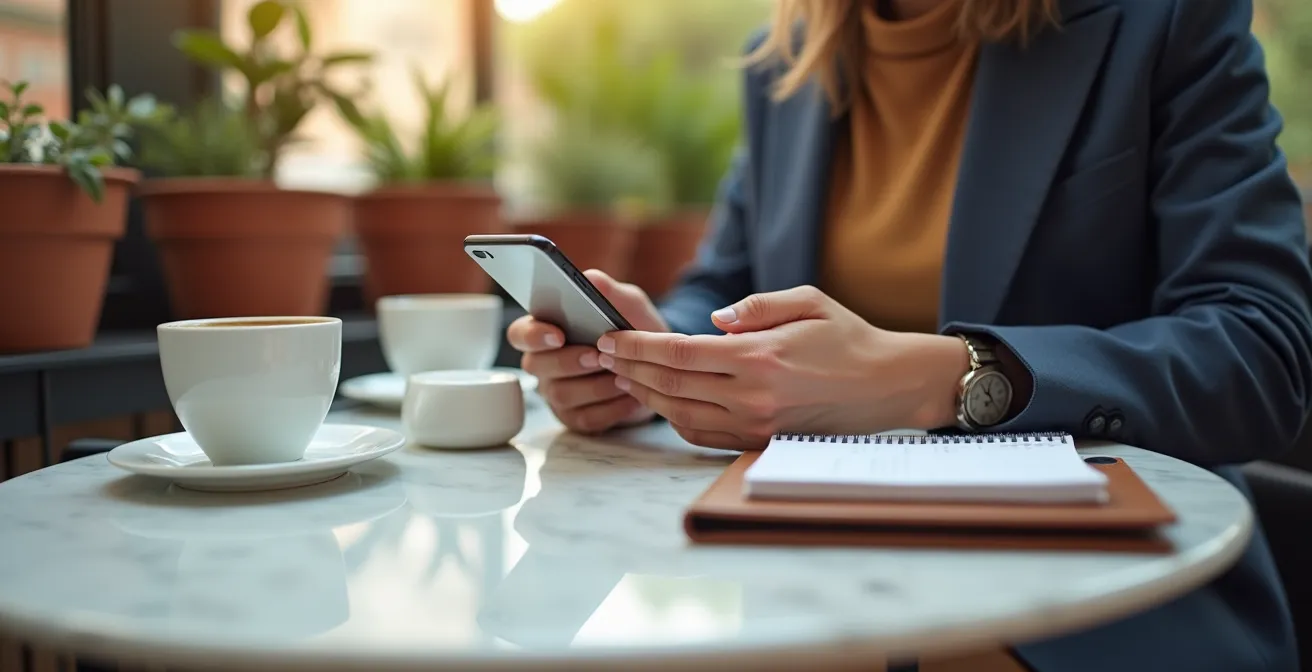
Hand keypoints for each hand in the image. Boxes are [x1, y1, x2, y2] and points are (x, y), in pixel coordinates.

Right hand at [507, 270, 668, 433]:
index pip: (520, 333)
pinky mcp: (576, 418)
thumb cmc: (635, 328)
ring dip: (595, 385)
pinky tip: (631, 395)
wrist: (660, 363)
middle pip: (536, 367)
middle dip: (568, 361)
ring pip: (561, 395)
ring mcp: (558, 393)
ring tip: (622, 375)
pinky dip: (611, 407)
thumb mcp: (628, 303)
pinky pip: (585, 418)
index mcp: (546, 330)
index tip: (557, 334)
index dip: (533, 336)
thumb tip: (590, 279)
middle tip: (598, 356)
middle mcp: (545, 363)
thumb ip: (609, 290)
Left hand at [597, 286, 968, 449]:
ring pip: (681, 414)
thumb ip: (756, 307)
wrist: (888, 386)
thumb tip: (713, 319)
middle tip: (601, 352)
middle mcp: (753, 397)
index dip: (638, 346)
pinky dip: (674, 418)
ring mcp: (755, 425)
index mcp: (760, 358)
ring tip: (622, 375)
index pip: (680, 353)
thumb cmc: (848, 337)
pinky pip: (702, 434)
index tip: (610, 335)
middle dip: (630, 368)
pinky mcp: (759, 441)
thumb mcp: (807, 301)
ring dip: (645, 395)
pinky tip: (660, 400)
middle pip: (671, 385)